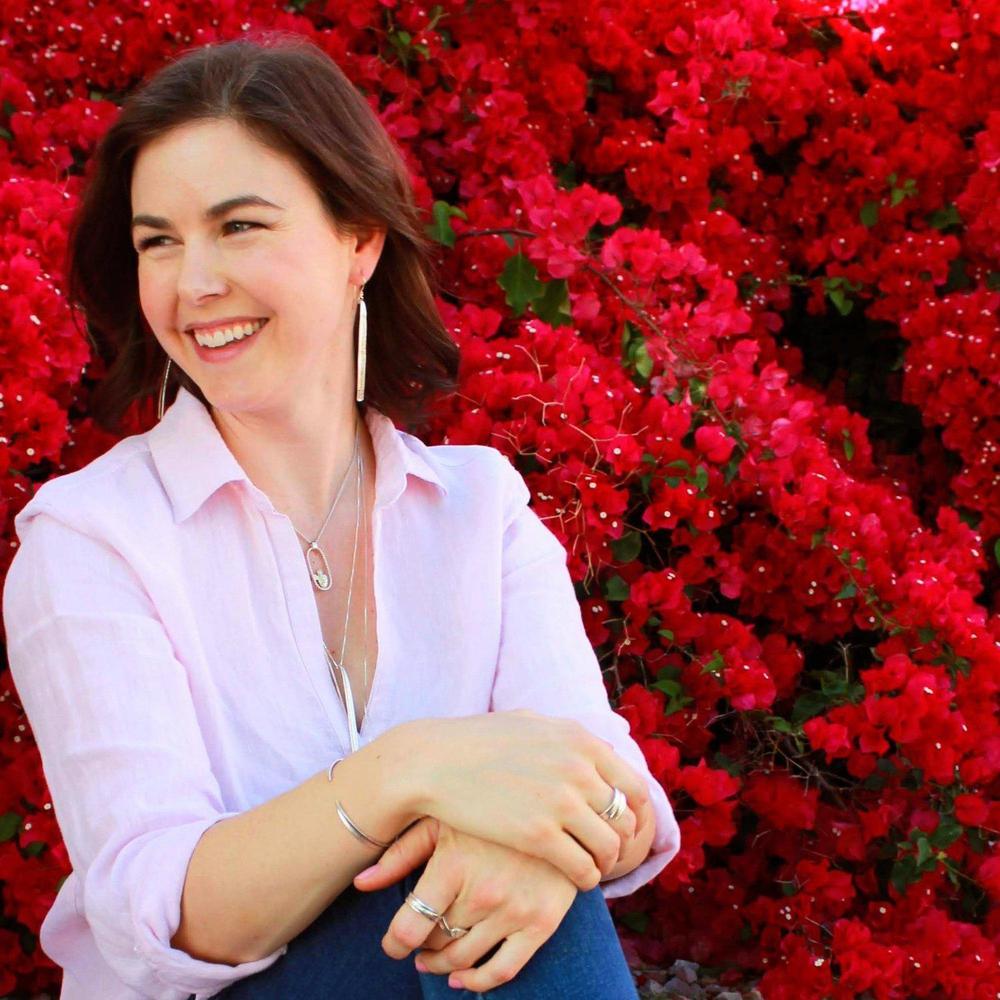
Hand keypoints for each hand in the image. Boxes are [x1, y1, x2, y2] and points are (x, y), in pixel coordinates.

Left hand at [355, 816, 578, 993]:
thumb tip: (361, 884)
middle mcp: (483, 891)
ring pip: (464, 959)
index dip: (394, 942)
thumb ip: (402, 852)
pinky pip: (505, 969)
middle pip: (436, 941)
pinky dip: (479, 982)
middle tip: (416, 941)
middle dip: (420, 947)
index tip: (392, 944)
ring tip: (433, 957)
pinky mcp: (543, 922)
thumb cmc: (490, 803)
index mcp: (454, 863)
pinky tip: (464, 977)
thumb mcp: (445, 817)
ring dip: (443, 966)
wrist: (555, 798)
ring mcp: (515, 910)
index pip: (410, 926)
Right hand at [400, 709, 646, 889]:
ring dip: (604, 863)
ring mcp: (560, 801)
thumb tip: (593, 746)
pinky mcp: (539, 835)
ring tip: (591, 868)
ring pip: (609, 847)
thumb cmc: (476, 742)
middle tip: (608, 854)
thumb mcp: (530, 724)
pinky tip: (574, 879)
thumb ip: (565, 736)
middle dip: (621, 841)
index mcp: (580, 739)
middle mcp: (578, 767)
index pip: (633, 785)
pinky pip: (583, 868)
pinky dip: (586, 878)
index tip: (624, 830)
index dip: (636, 814)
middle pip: (625, 819)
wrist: (433, 762)